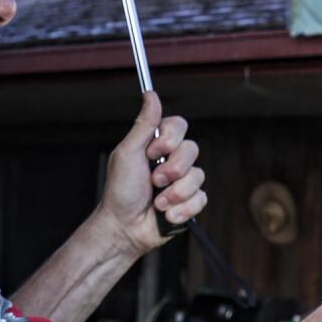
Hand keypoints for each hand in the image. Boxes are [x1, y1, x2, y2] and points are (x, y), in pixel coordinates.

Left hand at [98, 91, 207, 254]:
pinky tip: (167, 214)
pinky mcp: (190, 203)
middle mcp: (173, 160)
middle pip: (192, 150)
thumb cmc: (120, 191)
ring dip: (174, 193)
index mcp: (158, 145)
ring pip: (198, 176)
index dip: (169, 139)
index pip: (179, 126)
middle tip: (153, 180)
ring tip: (157, 202)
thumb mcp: (128, 153)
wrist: (124, 228)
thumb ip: (144, 124)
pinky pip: (201, 198)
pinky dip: (182, 209)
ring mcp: (183, 181)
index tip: (152, 152)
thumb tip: (151, 94)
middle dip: (171, 169)